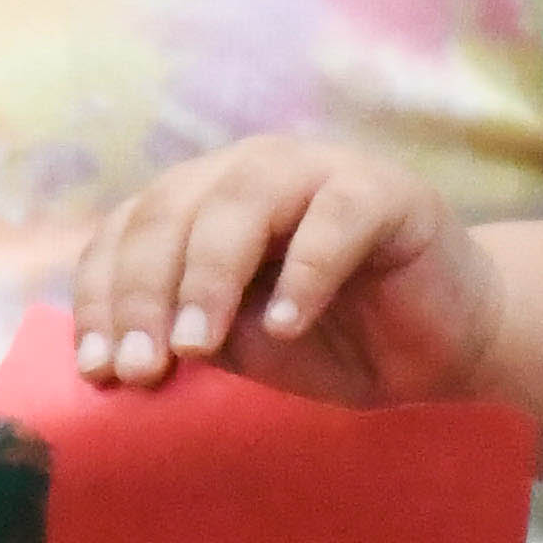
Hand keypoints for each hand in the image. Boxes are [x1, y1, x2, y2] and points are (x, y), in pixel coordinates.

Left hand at [69, 133, 507, 409]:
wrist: (444, 346)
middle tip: (142, 370)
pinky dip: (303, 273)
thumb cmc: (335, 342)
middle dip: (144, 293)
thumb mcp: (243, 344)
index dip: (103, 298)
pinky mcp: (385, 192)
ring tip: (198, 346)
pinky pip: (334, 219)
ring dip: (208, 276)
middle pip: (172, 211)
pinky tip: (287, 326)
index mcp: (200, 200)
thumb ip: (188, 332)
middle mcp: (248, 171)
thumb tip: (118, 357)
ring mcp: (317, 170)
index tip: (98, 372)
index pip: (128, 232)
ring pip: (242, 201)